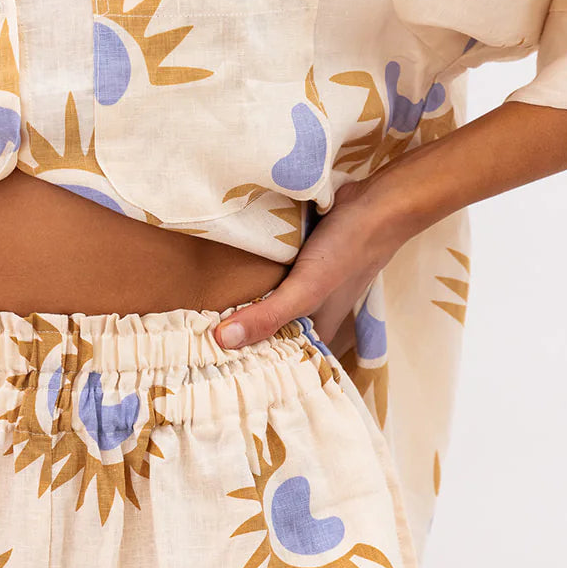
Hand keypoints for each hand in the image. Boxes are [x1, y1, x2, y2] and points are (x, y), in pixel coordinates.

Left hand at [213, 174, 411, 352]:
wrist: (374, 202)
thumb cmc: (347, 251)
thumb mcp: (307, 289)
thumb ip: (269, 315)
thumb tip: (222, 340)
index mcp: (316, 332)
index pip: (276, 359)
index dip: (246, 363)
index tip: (208, 365)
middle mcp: (309, 314)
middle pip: (266, 331)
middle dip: (236, 334)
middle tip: (192, 339)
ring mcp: (302, 286)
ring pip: (264, 302)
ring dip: (239, 303)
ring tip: (195, 311)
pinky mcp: (294, 262)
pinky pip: (266, 276)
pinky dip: (248, 276)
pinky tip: (218, 277)